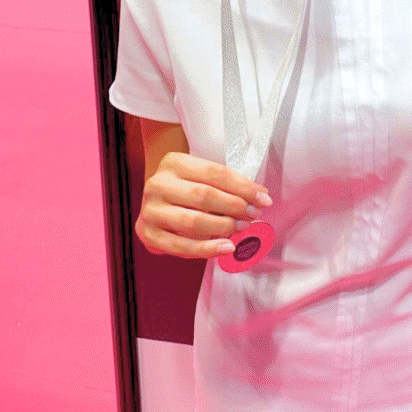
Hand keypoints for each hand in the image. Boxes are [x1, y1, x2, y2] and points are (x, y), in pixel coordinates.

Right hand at [137, 151, 271, 259]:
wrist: (155, 201)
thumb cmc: (186, 187)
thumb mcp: (201, 176)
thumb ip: (226, 184)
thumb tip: (260, 197)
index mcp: (173, 162)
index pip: (215, 173)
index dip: (243, 187)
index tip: (263, 198)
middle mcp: (158, 184)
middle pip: (204, 196)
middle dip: (235, 206)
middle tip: (254, 214)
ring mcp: (150, 210)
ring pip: (194, 221)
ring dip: (224, 226)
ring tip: (242, 227)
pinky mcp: (148, 234)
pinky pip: (182, 246)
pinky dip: (208, 248)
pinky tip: (227, 247)